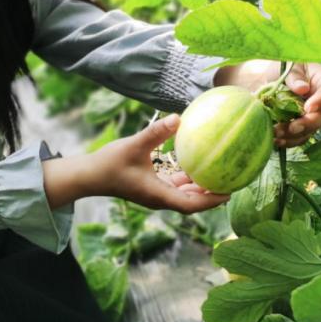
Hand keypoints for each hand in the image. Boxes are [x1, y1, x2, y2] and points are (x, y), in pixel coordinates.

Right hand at [86, 114, 229, 213]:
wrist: (89, 176)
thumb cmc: (109, 163)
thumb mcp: (134, 145)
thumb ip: (157, 132)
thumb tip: (179, 117)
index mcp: (158, 195)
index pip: (192, 204)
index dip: (212, 201)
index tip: (230, 192)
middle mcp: (159, 198)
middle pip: (192, 202)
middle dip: (211, 194)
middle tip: (232, 180)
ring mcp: (154, 193)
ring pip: (184, 194)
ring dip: (200, 186)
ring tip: (219, 172)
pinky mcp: (149, 187)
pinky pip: (174, 186)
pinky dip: (187, 179)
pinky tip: (195, 163)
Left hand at [273, 62, 320, 147]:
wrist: (279, 75)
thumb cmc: (288, 66)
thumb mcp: (290, 65)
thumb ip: (295, 76)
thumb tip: (302, 89)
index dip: (320, 101)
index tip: (308, 108)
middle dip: (307, 124)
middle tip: (292, 127)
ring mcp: (315, 116)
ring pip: (310, 131)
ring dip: (294, 135)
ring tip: (277, 135)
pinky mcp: (304, 126)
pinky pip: (300, 137)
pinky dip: (288, 141)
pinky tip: (276, 141)